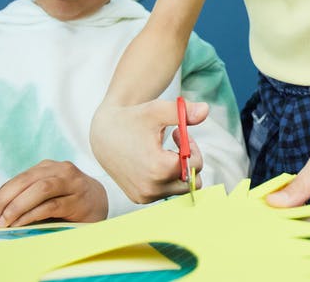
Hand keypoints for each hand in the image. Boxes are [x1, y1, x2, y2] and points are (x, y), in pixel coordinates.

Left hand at [0, 160, 107, 227]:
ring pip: (40, 189)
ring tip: (2, 223)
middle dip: (1, 202)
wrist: (101, 203)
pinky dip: (34, 214)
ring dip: (17, 207)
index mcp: (46, 167)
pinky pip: (53, 204)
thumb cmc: (67, 201)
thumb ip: (22, 202)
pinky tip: (21, 224)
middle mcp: (59, 170)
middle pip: (24, 181)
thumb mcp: (44, 197)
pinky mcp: (80, 199)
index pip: (15, 181)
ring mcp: (71, 182)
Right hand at [90, 99, 204, 202]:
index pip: (195, 165)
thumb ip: (182, 111)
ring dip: (178, 169)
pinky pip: (165, 191)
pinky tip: (153, 160)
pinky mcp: (139, 199)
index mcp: (159, 169)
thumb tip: (206, 110)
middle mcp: (152, 188)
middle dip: (188, 160)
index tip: (179, 133)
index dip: (191, 146)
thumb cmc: (132, 120)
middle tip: (176, 141)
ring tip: (163, 150)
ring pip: (180, 188)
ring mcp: (145, 196)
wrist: (103, 134)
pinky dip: (166, 177)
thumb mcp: (157, 110)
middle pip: (192, 181)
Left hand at [266, 138, 309, 241]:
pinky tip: (302, 207)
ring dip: (296, 221)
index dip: (278, 216)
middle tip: (271, 201)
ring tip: (288, 200)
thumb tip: (272, 203)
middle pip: (304, 231)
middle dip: (284, 218)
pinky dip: (307, 222)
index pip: (299, 222)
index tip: (262, 205)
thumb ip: (298, 185)